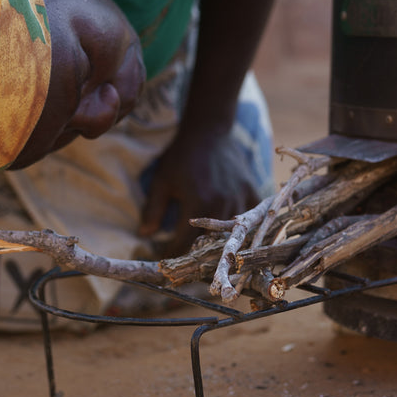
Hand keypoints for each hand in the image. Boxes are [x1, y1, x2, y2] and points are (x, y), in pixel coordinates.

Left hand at [139, 128, 263, 256]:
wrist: (209, 130)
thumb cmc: (181, 155)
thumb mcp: (162, 181)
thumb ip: (153, 210)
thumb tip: (144, 234)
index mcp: (199, 204)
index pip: (184, 243)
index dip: (172, 256)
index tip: (163, 263)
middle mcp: (223, 205)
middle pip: (210, 245)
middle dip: (196, 258)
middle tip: (184, 267)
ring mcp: (241, 199)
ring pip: (232, 235)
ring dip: (218, 246)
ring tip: (206, 255)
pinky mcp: (252, 192)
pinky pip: (250, 219)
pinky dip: (241, 229)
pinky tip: (231, 234)